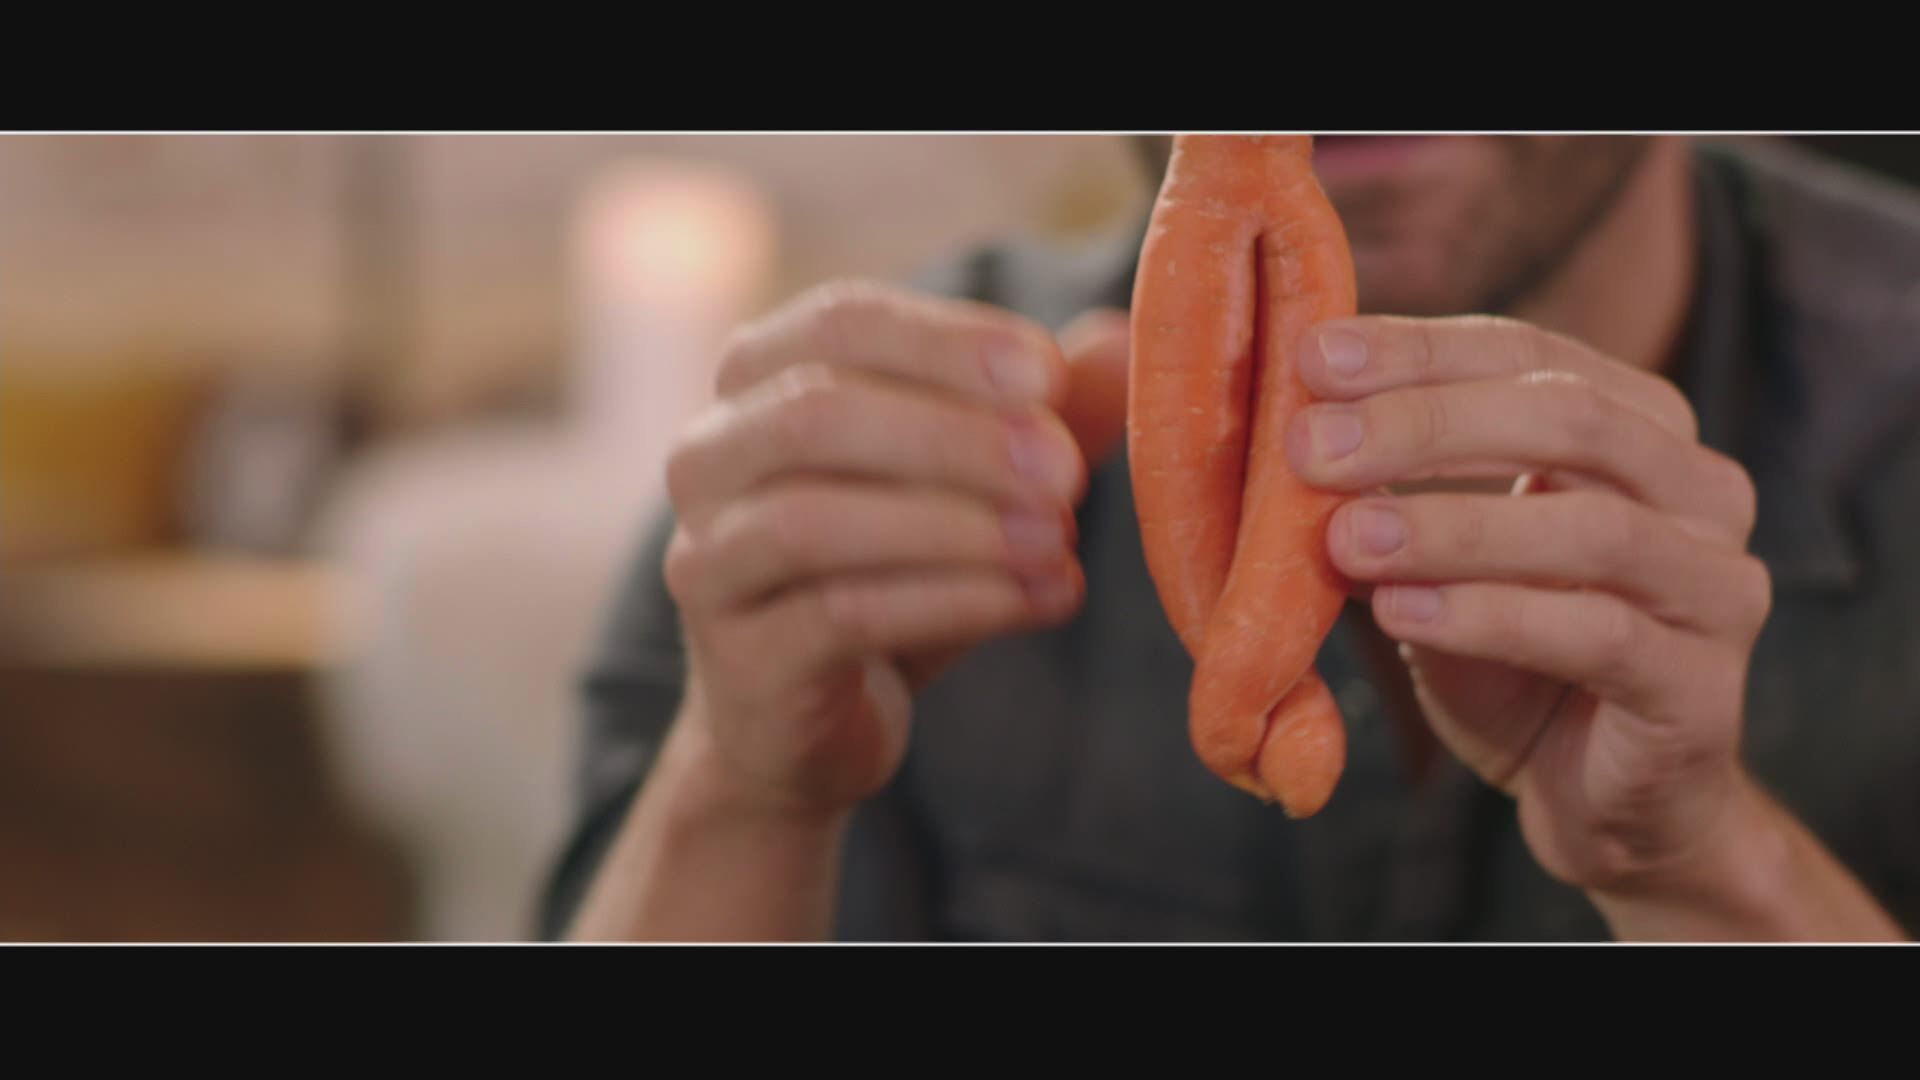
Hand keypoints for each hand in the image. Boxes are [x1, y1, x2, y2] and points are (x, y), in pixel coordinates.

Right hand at [661, 281, 1129, 819]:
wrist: (807, 727)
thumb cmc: (887, 571)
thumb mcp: (975, 484)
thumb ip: (1039, 413)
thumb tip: (1119, 343)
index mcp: (757, 378)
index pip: (840, 322)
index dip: (947, 342)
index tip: (1049, 376)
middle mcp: (707, 456)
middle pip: (817, 412)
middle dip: (955, 437)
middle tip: (1067, 471)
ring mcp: (707, 559)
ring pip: (812, 520)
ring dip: (953, 525)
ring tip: (1059, 540)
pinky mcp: (740, 658)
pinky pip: (839, 615)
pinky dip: (954, 600)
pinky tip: (1045, 597)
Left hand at [1285, 314, 1772, 897]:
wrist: (1598, 799)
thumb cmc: (1514, 658)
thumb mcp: (1439, 560)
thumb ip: (1390, 495)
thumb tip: (1299, 431)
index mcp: (1643, 429)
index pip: (1528, 355)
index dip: (1420, 351)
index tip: (1313, 359)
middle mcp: (1702, 490)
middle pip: (1570, 419)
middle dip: (1426, 424)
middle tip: (1312, 446)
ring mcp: (1719, 587)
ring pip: (1594, 528)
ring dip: (1454, 527)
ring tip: (1346, 538)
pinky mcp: (1703, 688)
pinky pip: (1599, 636)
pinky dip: (1490, 617)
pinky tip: (1401, 613)